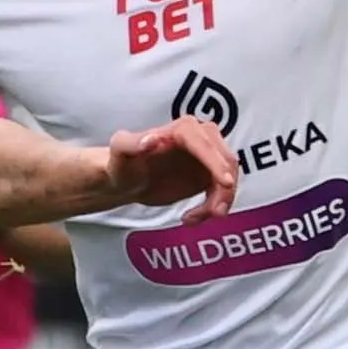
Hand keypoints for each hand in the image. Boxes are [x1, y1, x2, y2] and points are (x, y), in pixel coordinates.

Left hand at [106, 116, 238, 224]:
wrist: (128, 180)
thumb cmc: (121, 164)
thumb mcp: (119, 153)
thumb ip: (130, 143)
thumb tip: (152, 139)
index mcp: (182, 128)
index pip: (205, 143)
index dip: (216, 162)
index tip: (225, 184)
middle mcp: (200, 136)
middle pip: (224, 161)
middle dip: (224, 188)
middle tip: (214, 214)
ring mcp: (208, 155)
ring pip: (228, 177)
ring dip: (220, 201)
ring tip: (193, 219)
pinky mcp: (210, 173)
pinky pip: (223, 191)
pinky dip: (212, 207)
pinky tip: (190, 218)